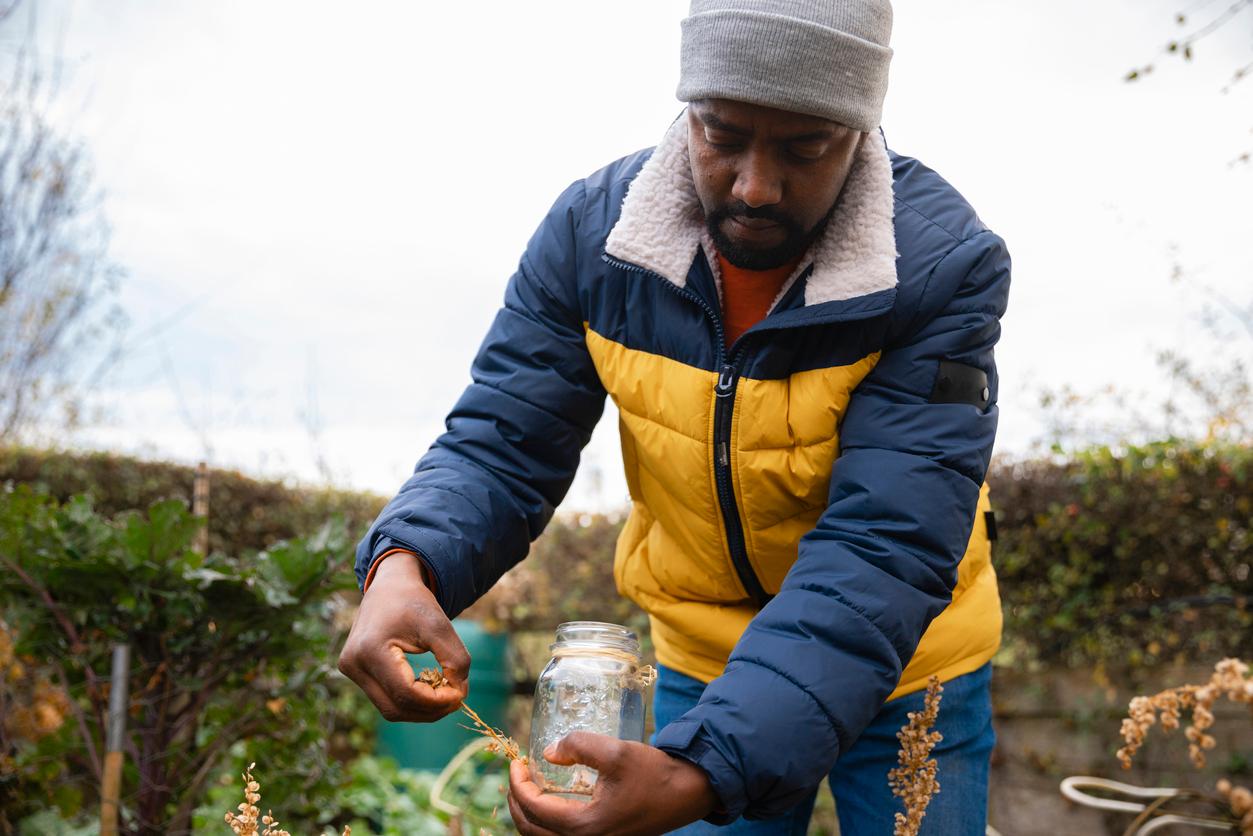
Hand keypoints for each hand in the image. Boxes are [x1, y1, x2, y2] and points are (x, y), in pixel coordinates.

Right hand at [337, 553, 468, 721]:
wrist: (390, 586)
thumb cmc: (415, 603)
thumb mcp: (440, 625)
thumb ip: (456, 659)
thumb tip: (459, 694)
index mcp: (370, 649)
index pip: (405, 693)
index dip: (436, 701)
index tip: (460, 694)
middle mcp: (353, 663)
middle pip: (395, 707)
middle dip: (430, 710)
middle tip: (456, 700)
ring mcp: (349, 670)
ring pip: (389, 709)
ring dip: (420, 709)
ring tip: (445, 696)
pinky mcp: (354, 672)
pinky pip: (384, 699)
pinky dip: (409, 701)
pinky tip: (428, 691)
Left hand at [508, 732, 718, 835]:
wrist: (686, 793)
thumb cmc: (653, 773)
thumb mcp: (615, 752)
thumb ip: (578, 745)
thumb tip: (548, 753)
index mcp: (585, 827)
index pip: (534, 809)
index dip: (518, 783)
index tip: (515, 761)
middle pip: (532, 831)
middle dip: (517, 802)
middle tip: (516, 775)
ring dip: (530, 815)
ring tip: (527, 788)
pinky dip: (547, 822)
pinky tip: (552, 799)